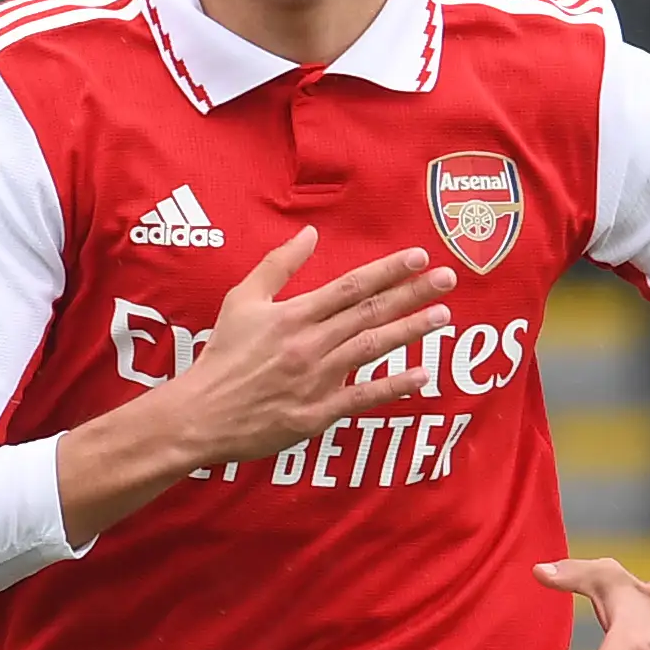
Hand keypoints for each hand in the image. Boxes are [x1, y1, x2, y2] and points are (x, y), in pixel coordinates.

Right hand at [54, 229, 454, 544]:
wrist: (200, 415)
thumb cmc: (221, 357)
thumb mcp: (242, 300)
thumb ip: (278, 265)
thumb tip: (310, 234)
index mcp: (294, 314)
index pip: (351, 285)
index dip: (389, 271)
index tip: (419, 258)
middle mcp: (310, 343)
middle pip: (371, 313)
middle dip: (412, 294)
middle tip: (449, 280)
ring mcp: (316, 379)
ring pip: (373, 349)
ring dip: (411, 331)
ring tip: (443, 317)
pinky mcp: (317, 413)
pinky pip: (363, 397)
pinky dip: (393, 386)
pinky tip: (422, 375)